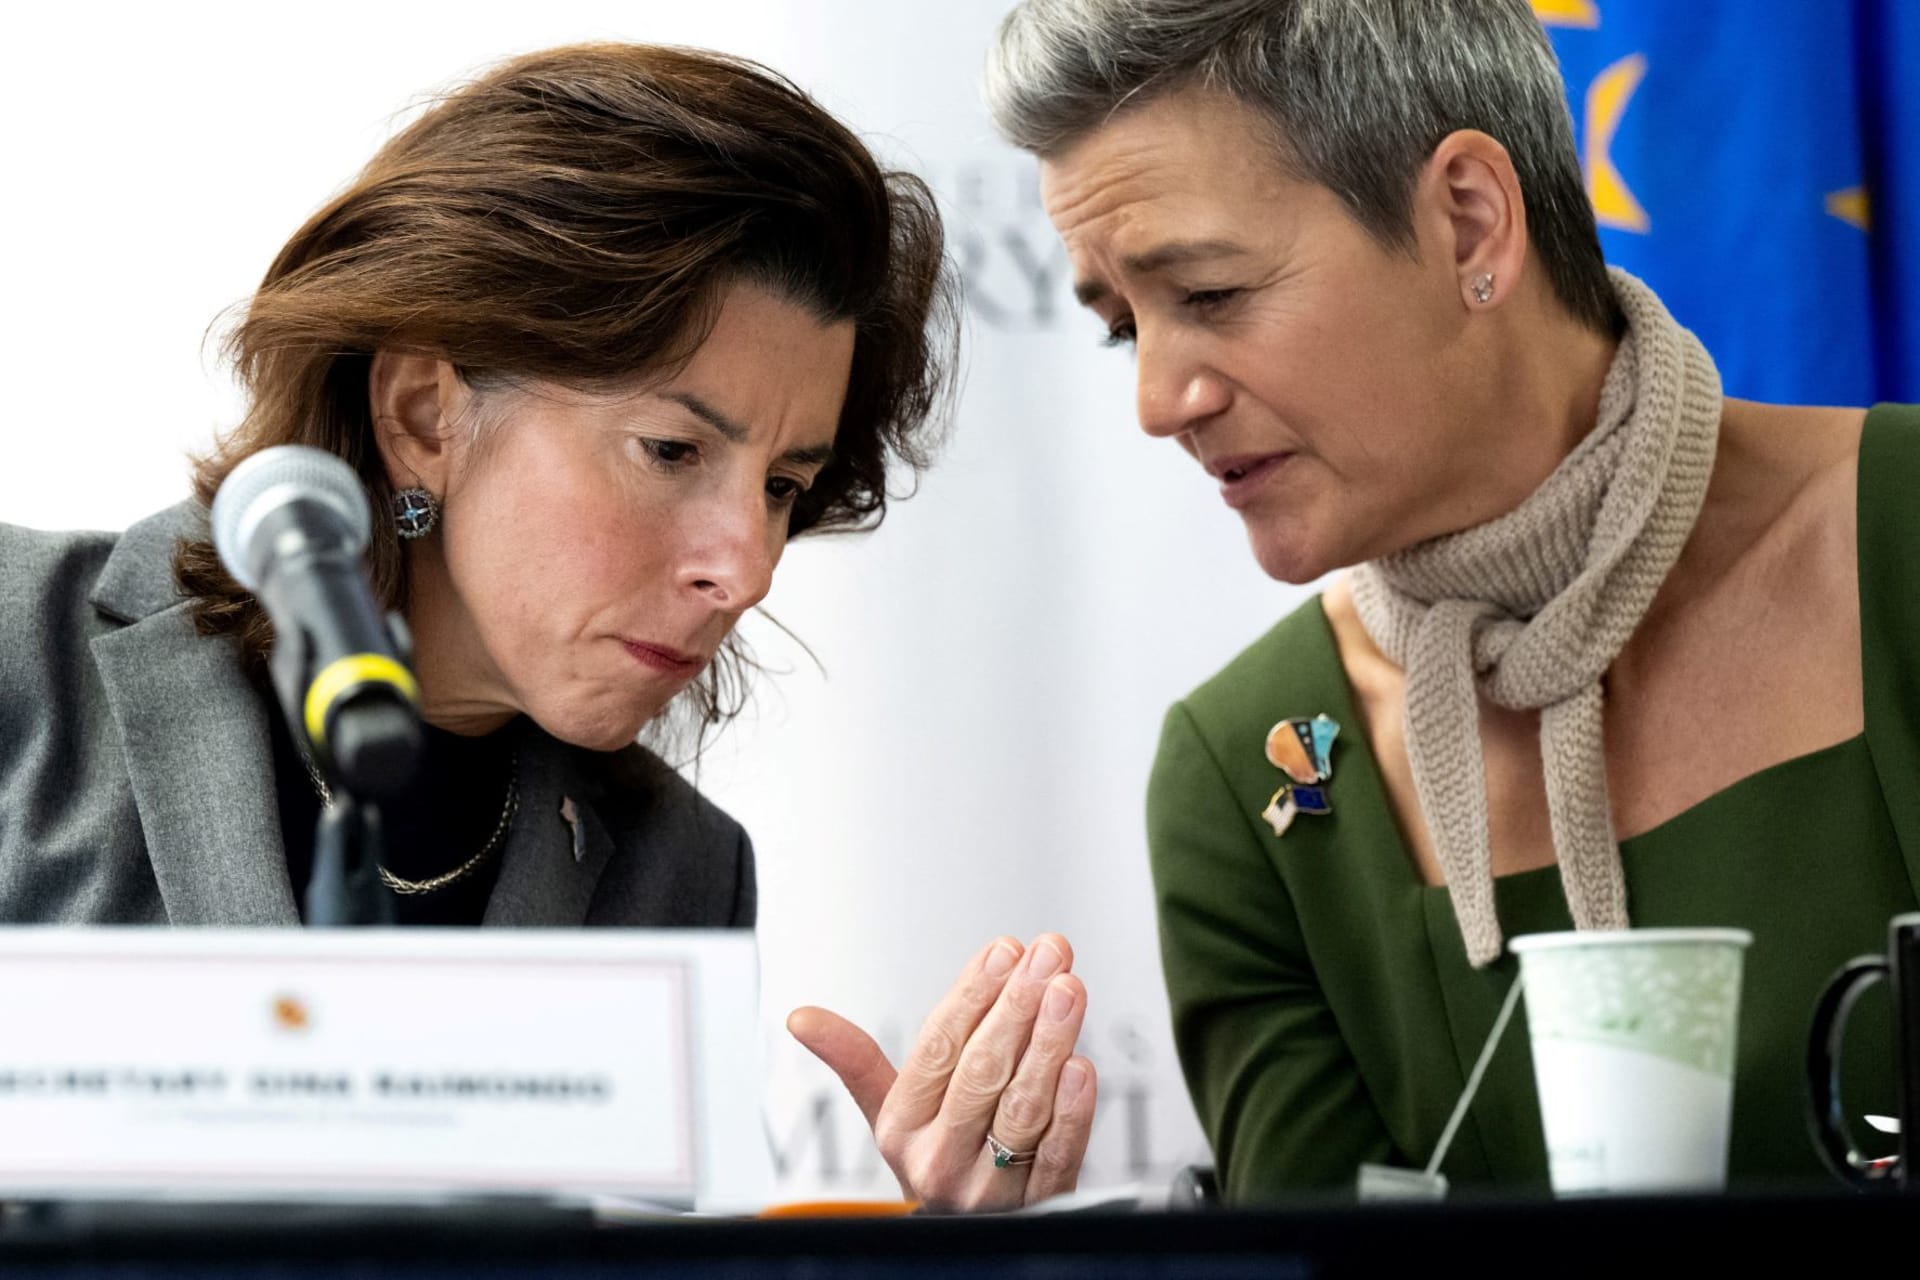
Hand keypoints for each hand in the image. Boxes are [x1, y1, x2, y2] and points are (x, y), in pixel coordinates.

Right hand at [788, 933, 1096, 1211]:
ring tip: (1069, 989)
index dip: (972, 995)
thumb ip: (855, 1060)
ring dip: (1049, 1043)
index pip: (937, 1050)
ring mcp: (991, 1188)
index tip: (1004, 950)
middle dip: (1017, 1006)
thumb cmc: (937, 1155)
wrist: (969, 1237)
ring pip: (1022, 1107)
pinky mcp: (1040, 1205)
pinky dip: (1071, 1110)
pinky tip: (1082, 1065)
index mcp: (901, 1128)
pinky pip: (1057, 1154)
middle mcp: (941, 1159)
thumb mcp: (890, 1111)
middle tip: (1046, 954)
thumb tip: (800, 1017)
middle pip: (981, 1072)